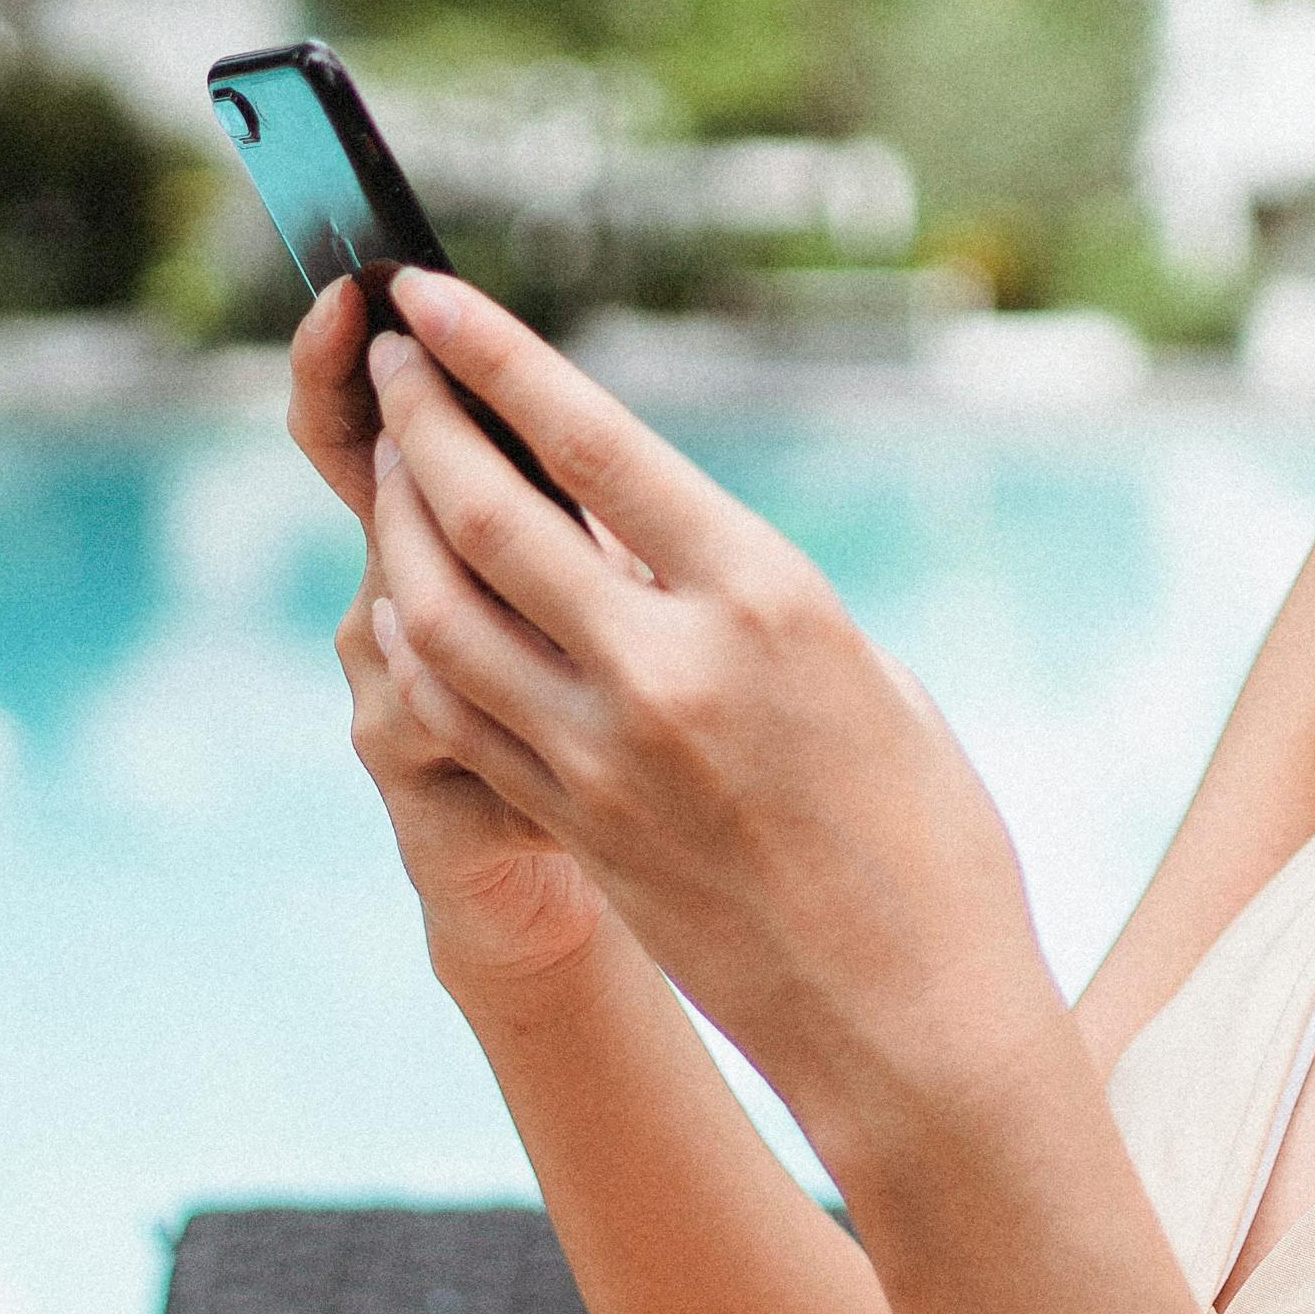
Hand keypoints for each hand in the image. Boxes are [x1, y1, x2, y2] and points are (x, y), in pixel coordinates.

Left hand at [349, 269, 1044, 1161]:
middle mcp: (667, 668)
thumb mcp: (862, 672)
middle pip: (490, 516)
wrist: (912, 1019)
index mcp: (765, 599)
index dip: (497, 356)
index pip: (593, 444)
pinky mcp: (573, 827)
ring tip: (388, 465)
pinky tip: (408, 596)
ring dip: (398, 525)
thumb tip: (648, 538)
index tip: (432, 294)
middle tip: (389, 359)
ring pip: (442, 613)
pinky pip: (456, 710)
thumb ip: (744, 595)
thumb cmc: (926, 836)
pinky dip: (419, 638)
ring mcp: (603, 756)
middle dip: (421, 422)